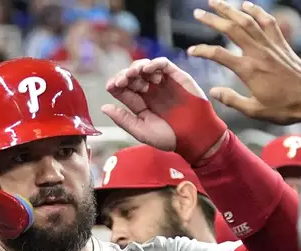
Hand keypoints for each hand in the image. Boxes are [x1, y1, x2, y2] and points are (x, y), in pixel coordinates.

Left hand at [102, 57, 227, 162]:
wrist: (195, 136)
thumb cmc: (170, 137)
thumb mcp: (142, 131)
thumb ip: (124, 119)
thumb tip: (104, 107)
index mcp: (140, 103)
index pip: (123, 89)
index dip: (115, 84)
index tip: (111, 86)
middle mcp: (149, 91)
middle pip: (131, 76)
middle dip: (124, 75)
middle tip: (122, 80)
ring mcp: (162, 83)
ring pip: (145, 67)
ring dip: (137, 67)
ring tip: (134, 73)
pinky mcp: (176, 77)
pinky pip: (163, 64)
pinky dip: (154, 64)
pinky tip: (147, 70)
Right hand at [188, 0, 300, 124]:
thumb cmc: (284, 107)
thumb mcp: (255, 110)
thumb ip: (232, 100)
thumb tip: (213, 91)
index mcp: (249, 70)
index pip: (219, 55)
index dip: (202, 51)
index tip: (191, 51)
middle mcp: (259, 53)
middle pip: (232, 29)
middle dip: (213, 19)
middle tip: (198, 13)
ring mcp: (271, 46)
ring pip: (248, 20)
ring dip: (230, 9)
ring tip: (216, 2)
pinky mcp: (281, 44)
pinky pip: (268, 22)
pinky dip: (256, 11)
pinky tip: (246, 5)